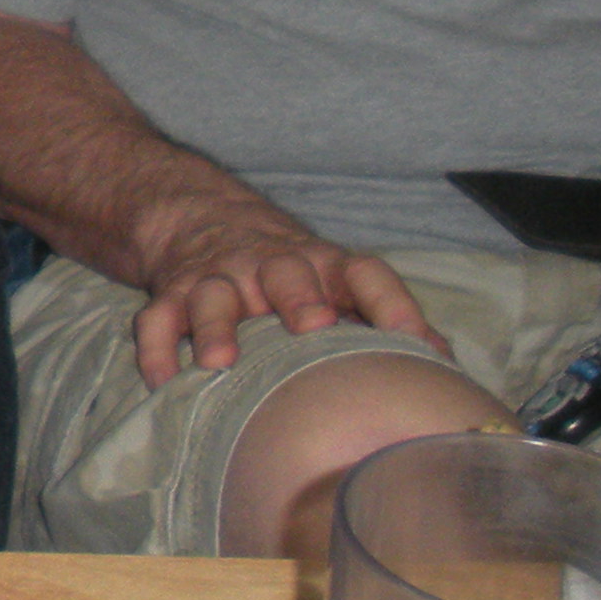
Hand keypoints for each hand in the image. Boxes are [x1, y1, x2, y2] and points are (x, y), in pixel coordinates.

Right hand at [126, 189, 446, 388]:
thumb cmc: (290, 271)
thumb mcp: (336, 281)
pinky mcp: (173, 293)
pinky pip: (157, 318)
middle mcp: (271, 266)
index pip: (366, 274)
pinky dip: (155, 347)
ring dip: (215, 326)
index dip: (392, 304)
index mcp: (324, 266)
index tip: (414, 340)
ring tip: (218, 362)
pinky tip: (163, 381)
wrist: (202, 218)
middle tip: (312, 326)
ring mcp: (219, 278)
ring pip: (214, 295)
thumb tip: (444, 367)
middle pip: (287, 272)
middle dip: (299, 298)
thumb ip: (384, 319)